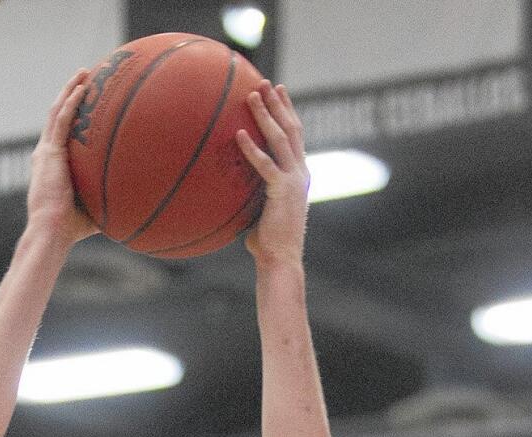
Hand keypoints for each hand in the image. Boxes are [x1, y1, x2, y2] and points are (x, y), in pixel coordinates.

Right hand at [26, 71, 98, 247]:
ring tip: (83, 72)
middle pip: (57, 116)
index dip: (71, 116)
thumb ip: (108, 200)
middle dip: (70, 94)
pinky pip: (61, 121)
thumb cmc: (70, 229)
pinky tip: (81, 88)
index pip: (60, 135)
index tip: (86, 104)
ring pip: (57, 111)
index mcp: (51, 166)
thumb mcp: (93, 209)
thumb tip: (133, 204)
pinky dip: (70, 102)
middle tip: (86, 78)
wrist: (52, 232)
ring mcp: (45, 153)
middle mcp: (45, 155)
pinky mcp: (49, 153)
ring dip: (70, 90)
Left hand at [236, 82, 309, 267]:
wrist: (281, 259)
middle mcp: (301, 173)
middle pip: (291, 129)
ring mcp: (294, 180)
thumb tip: (231, 189)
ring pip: (281, 138)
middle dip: (279, 104)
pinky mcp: (282, 191)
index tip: (280, 92)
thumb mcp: (261, 211)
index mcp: (299, 175)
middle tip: (267, 83)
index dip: (288, 112)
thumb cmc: (268, 243)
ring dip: (266, 115)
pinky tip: (238, 134)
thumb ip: (253, 194)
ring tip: (253, 95)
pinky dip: (251, 149)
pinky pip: (265, 165)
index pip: (295, 136)